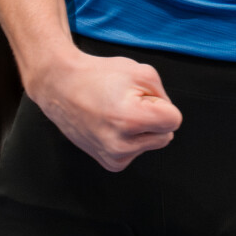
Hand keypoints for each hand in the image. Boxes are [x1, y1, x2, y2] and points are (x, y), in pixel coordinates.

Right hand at [32, 52, 182, 171]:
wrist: (61, 87)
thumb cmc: (100, 76)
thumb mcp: (142, 72)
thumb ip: (164, 96)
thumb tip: (169, 121)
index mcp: (131, 120)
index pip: (174, 120)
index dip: (162, 104)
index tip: (142, 97)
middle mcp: (121, 144)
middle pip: (166, 135)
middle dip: (154, 118)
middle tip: (129, 103)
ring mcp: (114, 157)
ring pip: (153, 143)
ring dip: (142, 129)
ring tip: (117, 112)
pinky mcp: (110, 163)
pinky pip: (137, 151)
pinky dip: (131, 138)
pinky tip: (112, 124)